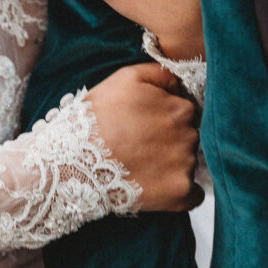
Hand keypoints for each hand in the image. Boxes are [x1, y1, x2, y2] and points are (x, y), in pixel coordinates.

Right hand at [87, 63, 202, 211]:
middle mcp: (189, 136)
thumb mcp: (126, 79)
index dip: (165, 118)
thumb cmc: (97, 119)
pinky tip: (156, 187)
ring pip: (189, 164)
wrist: (74, 162)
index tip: (146, 126)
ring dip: (173, 165)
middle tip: (141, 146)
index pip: (186, 112)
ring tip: (142, 166)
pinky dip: (180, 192)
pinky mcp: (180, 193)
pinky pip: (193, 195)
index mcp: (181, 109)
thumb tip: (181, 83)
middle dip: (172, 141)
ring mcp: (186, 166)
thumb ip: (161, 73)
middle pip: (190, 138)